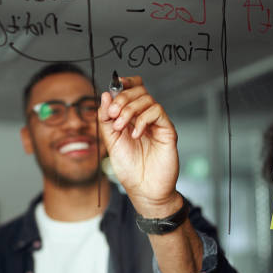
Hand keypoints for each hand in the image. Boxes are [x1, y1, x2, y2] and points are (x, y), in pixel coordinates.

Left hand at [98, 75, 180, 216]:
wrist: (144, 189)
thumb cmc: (130, 168)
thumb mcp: (110, 141)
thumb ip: (106, 119)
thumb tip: (105, 95)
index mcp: (132, 117)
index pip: (132, 90)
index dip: (124, 83)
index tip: (113, 86)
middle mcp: (145, 117)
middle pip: (139, 91)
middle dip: (122, 99)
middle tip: (113, 115)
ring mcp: (157, 123)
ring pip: (147, 99)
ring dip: (129, 110)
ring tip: (121, 127)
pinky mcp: (167, 130)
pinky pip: (157, 112)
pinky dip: (142, 120)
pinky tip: (136, 134)